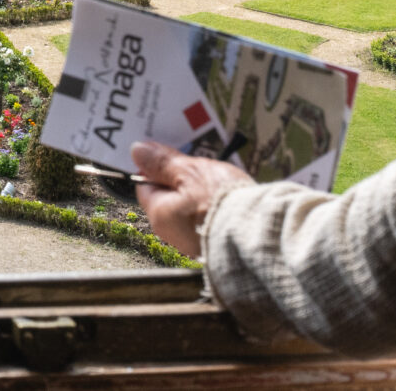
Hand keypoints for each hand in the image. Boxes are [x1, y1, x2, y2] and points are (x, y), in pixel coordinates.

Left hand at [131, 139, 253, 256]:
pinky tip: (226, 196)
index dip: (157, 167)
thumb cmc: (221, 202)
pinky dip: (212, 205)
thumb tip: (137, 151)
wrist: (258, 233)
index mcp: (159, 214)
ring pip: (189, 207)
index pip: (145, 185)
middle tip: (198, 165)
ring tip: (217, 179)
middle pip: (168, 196)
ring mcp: (193, 241)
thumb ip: (163, 163)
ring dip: (199, 191)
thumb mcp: (190, 172)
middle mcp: (171, 233)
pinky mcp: (213, 243)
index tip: (171, 155)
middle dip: (181, 178)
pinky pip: (206, 218)